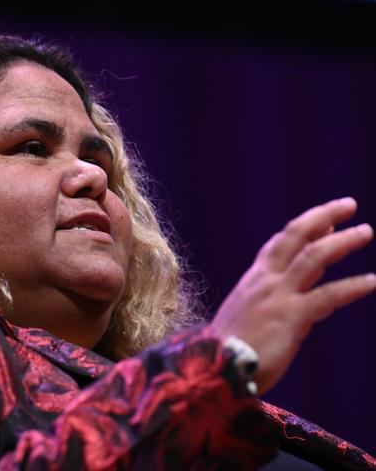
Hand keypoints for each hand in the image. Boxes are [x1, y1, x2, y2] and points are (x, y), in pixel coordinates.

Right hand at [210, 197, 374, 395]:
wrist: (214, 369)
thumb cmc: (227, 351)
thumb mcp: (244, 316)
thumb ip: (266, 302)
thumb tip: (288, 299)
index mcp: (252, 281)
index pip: (279, 245)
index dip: (305, 228)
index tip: (326, 221)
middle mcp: (264, 280)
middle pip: (294, 236)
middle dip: (322, 216)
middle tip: (348, 205)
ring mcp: (278, 296)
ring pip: (314, 256)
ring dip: (343, 241)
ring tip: (366, 232)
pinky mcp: (291, 316)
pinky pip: (328, 295)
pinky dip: (353, 286)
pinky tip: (372, 281)